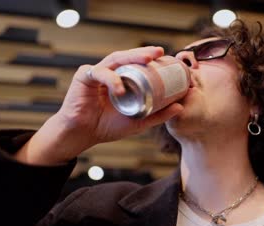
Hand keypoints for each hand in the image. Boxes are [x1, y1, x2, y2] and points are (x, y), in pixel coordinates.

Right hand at [15, 47, 182, 164]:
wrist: (83, 135)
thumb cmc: (107, 127)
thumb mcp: (138, 121)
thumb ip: (158, 115)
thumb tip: (181, 106)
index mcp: (121, 79)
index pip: (137, 64)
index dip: (151, 59)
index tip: (168, 58)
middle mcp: (110, 72)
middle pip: (128, 57)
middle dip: (144, 53)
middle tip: (160, 52)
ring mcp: (96, 72)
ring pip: (115, 59)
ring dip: (131, 57)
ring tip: (148, 60)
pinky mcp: (83, 76)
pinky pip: (100, 73)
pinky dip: (112, 80)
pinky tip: (120, 90)